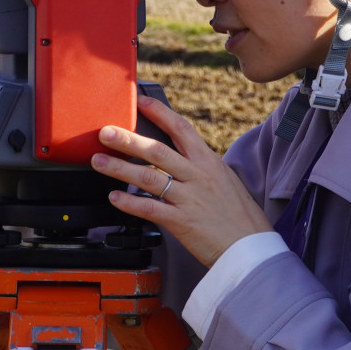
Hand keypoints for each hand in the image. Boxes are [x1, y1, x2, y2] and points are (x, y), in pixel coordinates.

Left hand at [97, 96, 272, 268]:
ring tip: (99, 162)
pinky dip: (129, 203)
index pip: (181, 128)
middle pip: (157, 150)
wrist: (251, 248)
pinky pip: (150, 208)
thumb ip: (200, 169)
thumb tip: (180, 157)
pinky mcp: (182, 222)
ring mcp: (189, 198)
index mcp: (209, 162)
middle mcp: (197, 176)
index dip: (159, 112)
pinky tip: (114, 197)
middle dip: (128, 139)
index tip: (139, 101)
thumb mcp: (225, 181)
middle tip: (105, 132)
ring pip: (148, 177)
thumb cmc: (240, 217)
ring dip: (119, 168)